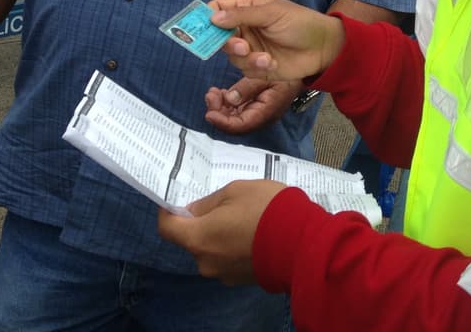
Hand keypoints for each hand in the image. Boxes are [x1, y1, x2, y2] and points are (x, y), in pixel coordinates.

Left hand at [157, 180, 286, 284]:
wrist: (302, 242)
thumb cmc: (265, 209)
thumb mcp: (235, 190)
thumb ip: (209, 202)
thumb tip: (195, 211)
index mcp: (198, 238)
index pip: (168, 229)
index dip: (168, 213)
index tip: (176, 202)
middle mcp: (206, 262)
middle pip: (192, 241)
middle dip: (201, 223)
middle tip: (222, 205)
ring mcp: (224, 274)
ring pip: (212, 251)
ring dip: (220, 236)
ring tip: (243, 219)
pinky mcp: (242, 280)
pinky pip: (229, 260)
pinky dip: (234, 247)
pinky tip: (254, 234)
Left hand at [204, 77, 300, 134]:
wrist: (298, 77)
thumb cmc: (286, 77)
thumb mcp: (267, 77)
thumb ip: (248, 88)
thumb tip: (229, 99)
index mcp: (265, 113)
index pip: (241, 126)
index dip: (223, 122)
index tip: (209, 113)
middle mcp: (258, 118)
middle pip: (233, 124)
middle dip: (218, 112)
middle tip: (210, 95)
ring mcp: (255, 114)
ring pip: (232, 118)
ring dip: (220, 107)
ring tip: (213, 93)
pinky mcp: (252, 108)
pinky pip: (235, 111)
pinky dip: (225, 103)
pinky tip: (219, 93)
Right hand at [209, 0, 344, 81]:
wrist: (323, 48)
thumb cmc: (300, 23)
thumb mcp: (272, 13)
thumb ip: (242, 15)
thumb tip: (213, 17)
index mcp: (247, 9)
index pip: (218, 9)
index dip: (206, 16)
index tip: (199, 26)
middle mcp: (245, 29)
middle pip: (218, 35)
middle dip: (226, 43)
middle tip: (240, 46)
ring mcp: (250, 48)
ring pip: (231, 56)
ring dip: (246, 58)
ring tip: (263, 57)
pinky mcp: (257, 67)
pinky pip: (245, 70)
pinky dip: (257, 68)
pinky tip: (272, 63)